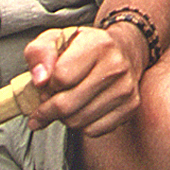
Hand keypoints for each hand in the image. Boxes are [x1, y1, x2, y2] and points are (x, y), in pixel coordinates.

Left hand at [23, 25, 146, 134]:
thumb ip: (39, 54)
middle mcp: (116, 66)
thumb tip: (39, 80)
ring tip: (66, 103)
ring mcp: (125, 88)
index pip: (60, 77)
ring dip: (64, 118)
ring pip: (78, 121)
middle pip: (67, 104)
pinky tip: (83, 109)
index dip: (46, 85)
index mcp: (98, 44)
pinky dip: (83, 125)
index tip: (45, 85)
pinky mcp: (130, 106)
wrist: (122, 50)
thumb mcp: (55, 39)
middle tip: (45, 103)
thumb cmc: (84, 47)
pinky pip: (94, 130)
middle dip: (47, 109)